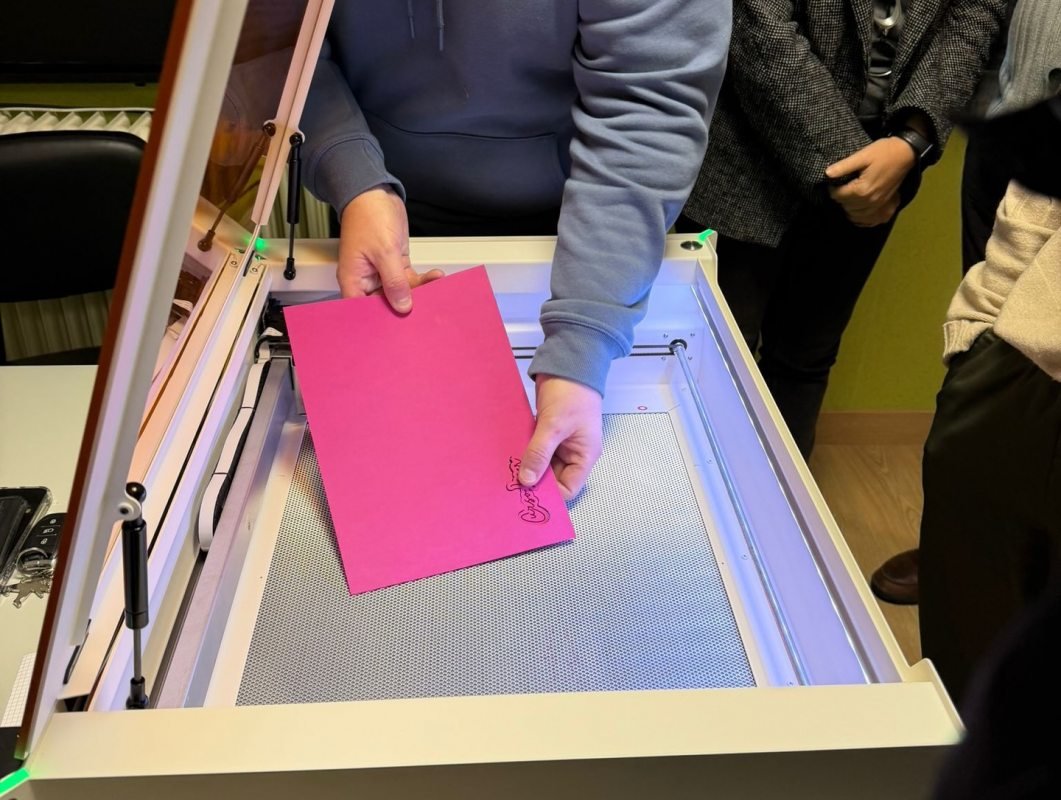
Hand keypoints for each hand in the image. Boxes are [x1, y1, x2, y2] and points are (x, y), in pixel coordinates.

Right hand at [337, 185, 442, 309]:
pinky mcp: (395, 264)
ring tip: (435, 290)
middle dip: (403, 307)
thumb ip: (394, 281)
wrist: (375, 193)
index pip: (362, 311)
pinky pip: (408, 279)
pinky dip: (422, 280)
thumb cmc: (368, 216)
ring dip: (419, 292)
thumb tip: (402, 305)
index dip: (378, 321)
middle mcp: (366, 279)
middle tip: (423, 311)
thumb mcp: (384, 252)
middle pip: (384, 304)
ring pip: (400, 292)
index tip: (397, 327)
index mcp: (354, 280)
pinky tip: (434, 278)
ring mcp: (381, 272)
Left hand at [518, 375, 602, 501]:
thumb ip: (540, 454)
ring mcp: (560, 442)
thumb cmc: (572, 392)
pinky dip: (524, 451)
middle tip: (510, 482)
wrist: (569, 361)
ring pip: (542, 463)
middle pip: (553, 478)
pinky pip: (536, 449)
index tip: (527, 491)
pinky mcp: (548, 431)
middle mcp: (574, 452)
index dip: (550, 493)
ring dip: (527, 465)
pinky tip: (509, 452)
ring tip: (507, 468)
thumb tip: (527, 480)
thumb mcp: (554, 425)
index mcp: (584, 456)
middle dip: (535, 480)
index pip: (568, 489)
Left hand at [825, 137, 915, 226]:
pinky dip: (862, 218)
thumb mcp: (862, 155)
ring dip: (849, 207)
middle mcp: (870, 202)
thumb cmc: (884, 152)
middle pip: (845, 206)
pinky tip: (858, 210)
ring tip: (849, 196)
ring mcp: (879, 206)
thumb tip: (827, 173)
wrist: (905, 153)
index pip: (838, 196)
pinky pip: (870, 221)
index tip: (833, 182)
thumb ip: (844, 166)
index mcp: (862, 190)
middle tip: (842, 187)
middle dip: (841, 197)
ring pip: (855, 215)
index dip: (832, 188)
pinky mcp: (887, 207)